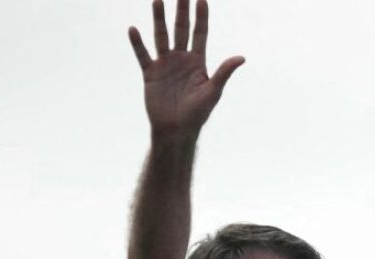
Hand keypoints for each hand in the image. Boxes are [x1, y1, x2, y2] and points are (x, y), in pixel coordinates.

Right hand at [129, 0, 244, 138]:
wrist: (177, 129)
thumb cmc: (198, 113)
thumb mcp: (213, 91)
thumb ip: (224, 72)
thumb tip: (241, 57)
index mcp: (198, 62)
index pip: (200, 33)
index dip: (201, 17)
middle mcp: (181, 59)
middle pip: (181, 29)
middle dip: (181, 11)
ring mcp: (165, 65)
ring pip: (162, 36)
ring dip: (159, 19)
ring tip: (157, 0)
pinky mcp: (150, 74)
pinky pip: (143, 55)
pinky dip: (137, 43)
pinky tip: (133, 29)